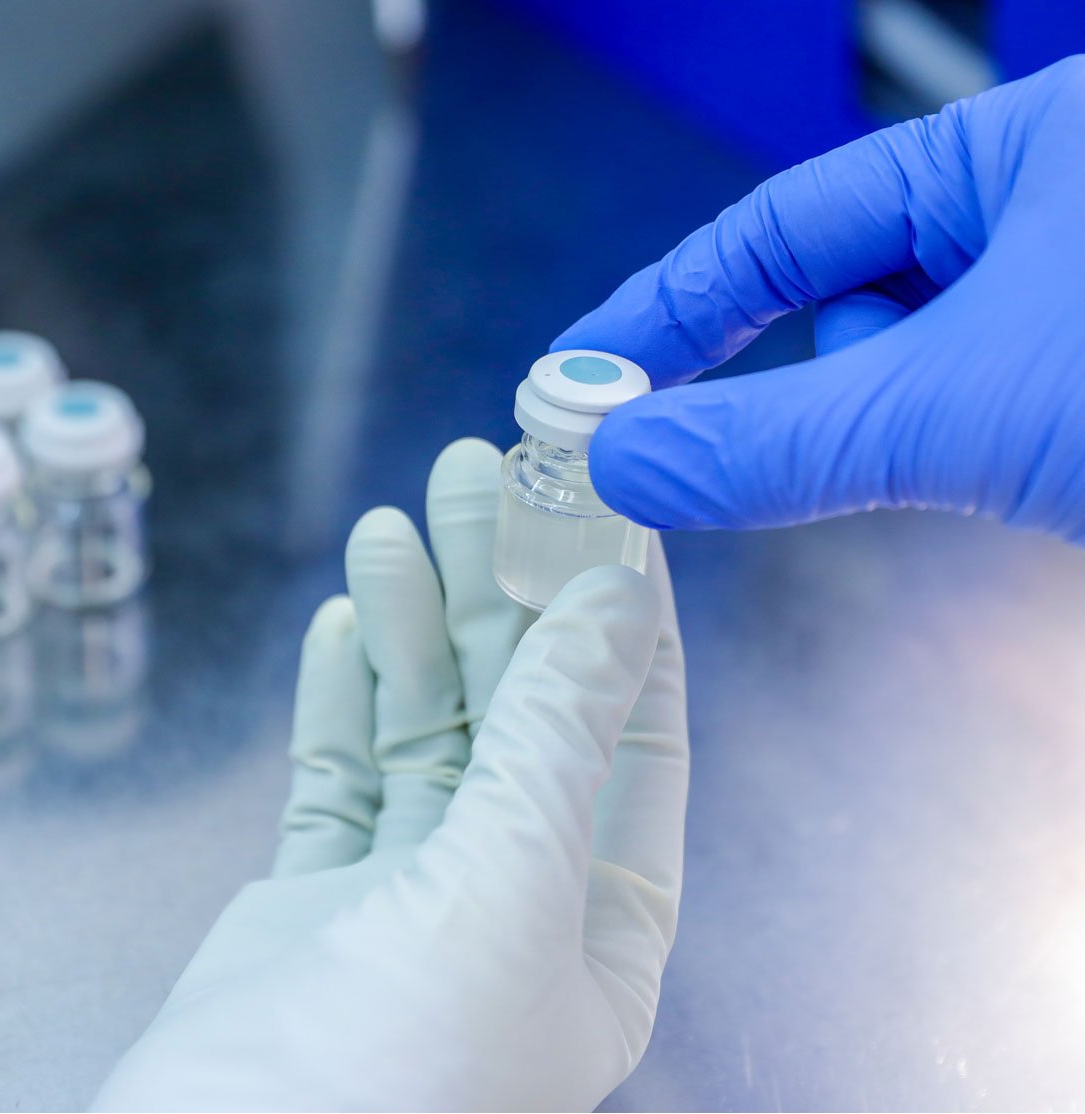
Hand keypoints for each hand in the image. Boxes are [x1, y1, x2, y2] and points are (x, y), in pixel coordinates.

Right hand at [92, 438, 688, 1111]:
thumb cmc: (400, 1068)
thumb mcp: (508, 880)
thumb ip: (558, 732)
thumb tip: (616, 601)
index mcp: (601, 919)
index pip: (632, 732)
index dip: (620, 619)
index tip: (606, 514)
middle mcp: (518, 900)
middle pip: (520, 711)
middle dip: (499, 591)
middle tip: (477, 476)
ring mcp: (414, 896)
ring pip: (425, 729)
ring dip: (415, 623)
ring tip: (396, 522)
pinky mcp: (319, 899)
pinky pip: (342, 774)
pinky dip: (344, 694)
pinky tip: (349, 618)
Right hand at [553, 57, 1084, 540]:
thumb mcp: (953, 408)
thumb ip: (772, 442)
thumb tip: (624, 461)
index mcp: (1020, 145)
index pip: (782, 224)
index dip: (670, 305)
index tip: (587, 373)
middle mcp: (1040, 204)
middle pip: (842, 295)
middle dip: (809, 383)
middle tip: (718, 443)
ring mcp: (1061, 295)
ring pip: (900, 364)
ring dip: (895, 421)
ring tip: (986, 448)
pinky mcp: (1070, 379)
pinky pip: (953, 406)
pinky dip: (937, 446)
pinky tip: (1007, 466)